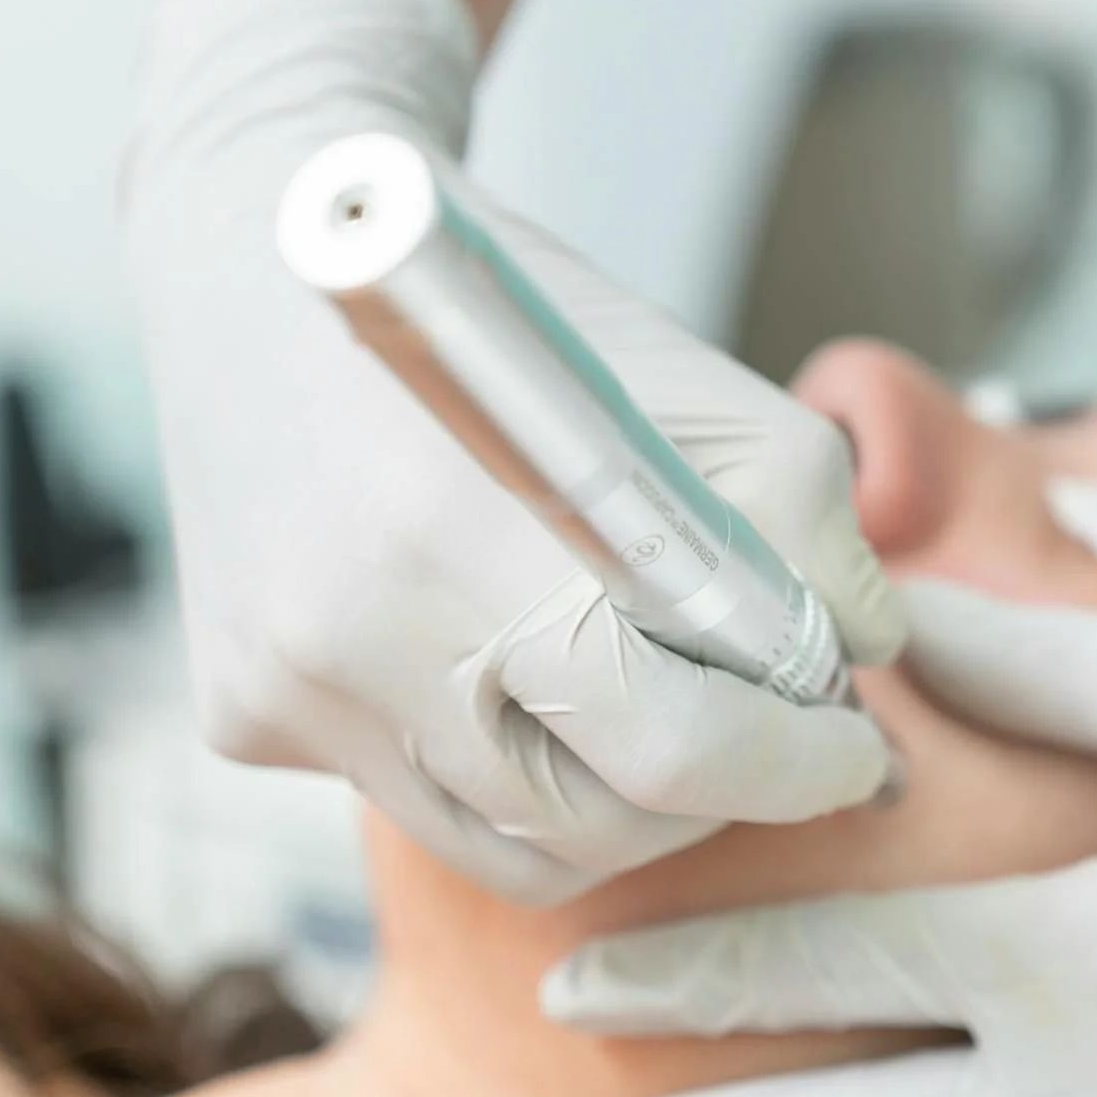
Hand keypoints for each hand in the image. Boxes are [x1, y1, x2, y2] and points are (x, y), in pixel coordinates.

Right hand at [123, 0, 901, 903]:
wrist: (258, 254)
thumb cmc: (496, 311)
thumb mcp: (692, 381)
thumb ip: (803, 534)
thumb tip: (857, 665)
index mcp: (458, 538)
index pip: (667, 748)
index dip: (788, 767)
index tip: (849, 750)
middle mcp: (346, 641)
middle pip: (591, 824)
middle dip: (711, 794)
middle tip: (767, 733)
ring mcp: (283, 693)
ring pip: (503, 843)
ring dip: (609, 800)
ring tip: (654, 703)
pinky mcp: (239, 714)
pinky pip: (413, 792)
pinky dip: (494, 755)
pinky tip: (502, 652)